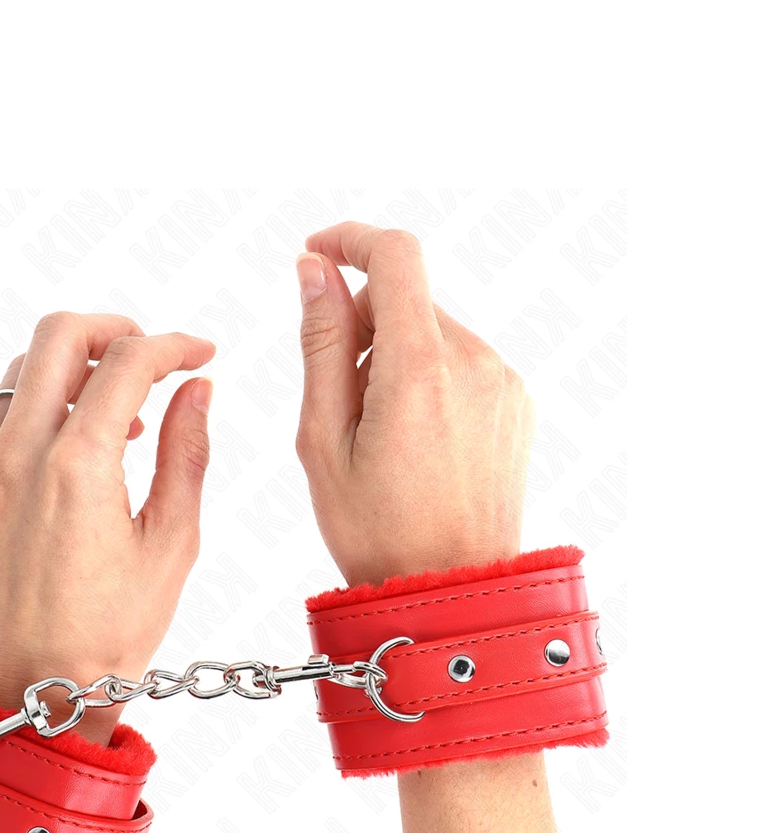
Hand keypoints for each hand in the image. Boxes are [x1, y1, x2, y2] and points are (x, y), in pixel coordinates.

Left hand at [0, 312, 214, 743]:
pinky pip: (3, 415)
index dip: (175, 346)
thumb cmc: (113, 632)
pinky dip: (46, 405)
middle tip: (154, 356)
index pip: (127, 363)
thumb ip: (188, 454)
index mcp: (77, 468)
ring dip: (76, 366)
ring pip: (22, 370)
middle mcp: (18, 456)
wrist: (37, 691)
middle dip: (114, 330)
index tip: (203, 355)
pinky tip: (85, 446)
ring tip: (125, 410)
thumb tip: (197, 390)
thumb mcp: (172, 544)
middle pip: (57, 336)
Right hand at [294, 222, 533, 585]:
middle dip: (362, 326)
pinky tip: (415, 443)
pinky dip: (428, 379)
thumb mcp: (323, 440)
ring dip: (394, 357)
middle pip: (408, 298)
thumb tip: (315, 270)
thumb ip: (320, 343)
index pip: (395, 256)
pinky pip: (462, 363)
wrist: (449, 592)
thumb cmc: (376, 531)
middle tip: (338, 400)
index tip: (316, 254)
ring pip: (433, 332)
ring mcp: (503, 383)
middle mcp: (474, 363)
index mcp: (420, 369)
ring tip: (380, 435)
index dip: (350, 240)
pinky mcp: (517, 404)